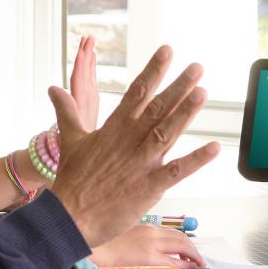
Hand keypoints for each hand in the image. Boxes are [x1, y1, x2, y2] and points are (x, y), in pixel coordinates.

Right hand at [50, 45, 220, 247]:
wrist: (69, 216)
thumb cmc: (72, 180)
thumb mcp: (70, 139)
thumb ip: (67, 111)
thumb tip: (54, 89)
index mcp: (114, 128)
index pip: (137, 92)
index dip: (153, 70)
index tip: (167, 52)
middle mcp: (129, 141)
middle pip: (157, 108)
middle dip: (178, 87)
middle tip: (197, 68)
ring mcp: (140, 163)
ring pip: (167, 133)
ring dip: (186, 114)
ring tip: (202, 93)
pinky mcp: (148, 187)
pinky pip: (176, 171)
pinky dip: (195, 160)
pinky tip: (214, 148)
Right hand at [89, 224, 205, 268]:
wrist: (81, 239)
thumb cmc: (97, 239)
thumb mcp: (118, 232)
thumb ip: (134, 236)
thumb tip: (143, 248)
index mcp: (142, 222)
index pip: (170, 230)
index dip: (183, 240)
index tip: (188, 248)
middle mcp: (149, 229)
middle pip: (180, 236)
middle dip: (193, 248)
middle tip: (199, 258)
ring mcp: (149, 241)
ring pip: (181, 244)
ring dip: (193, 254)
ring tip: (198, 263)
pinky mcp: (146, 256)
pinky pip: (172, 259)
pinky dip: (185, 262)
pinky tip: (189, 267)